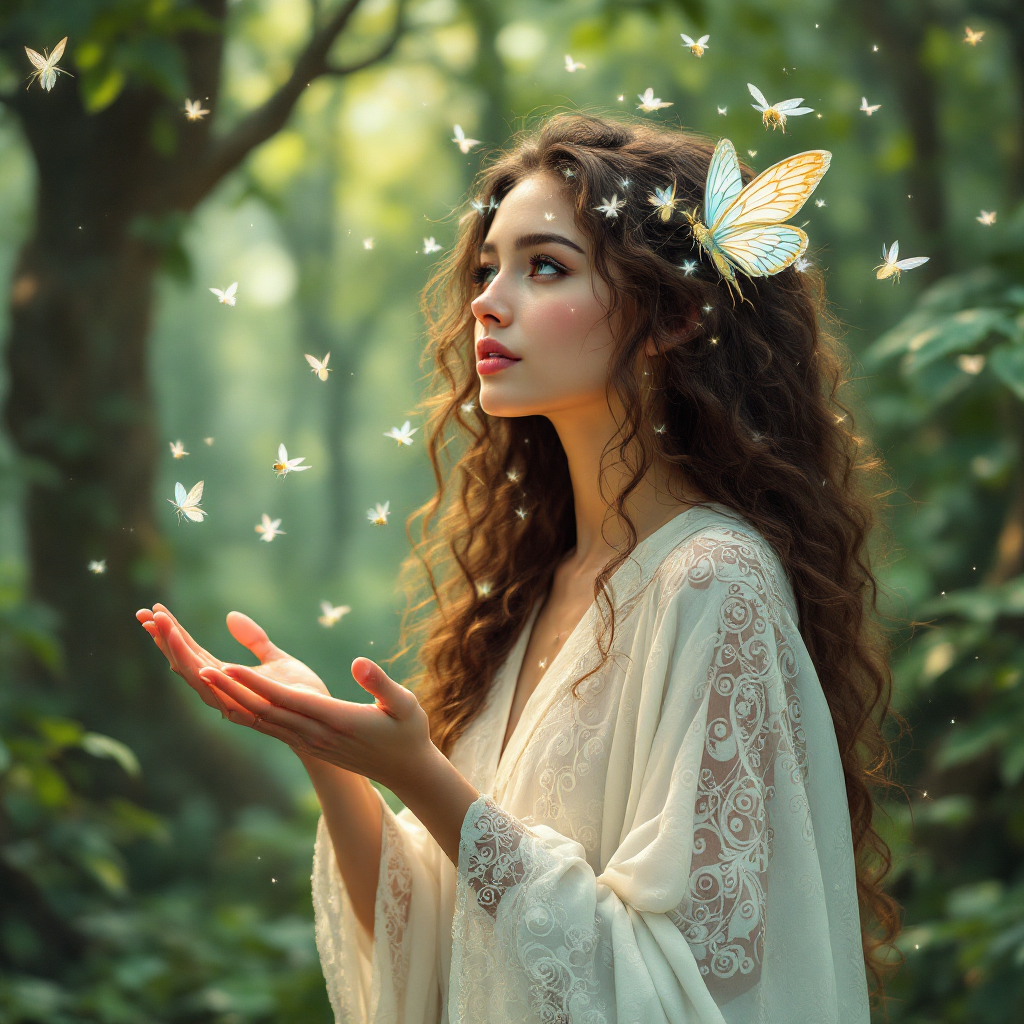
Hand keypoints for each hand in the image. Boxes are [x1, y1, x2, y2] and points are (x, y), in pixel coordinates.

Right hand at [136, 604, 327, 720]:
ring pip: (199, 678)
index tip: (154, 611)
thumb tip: (230, 616)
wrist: (324, 719)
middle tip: (144, 614)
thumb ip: (253, 639)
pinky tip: (203, 666)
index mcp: (225, 678)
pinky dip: (215, 681)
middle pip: (184, 663)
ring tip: (165, 626)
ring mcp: (234, 702)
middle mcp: (223, 692)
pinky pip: (229, 696)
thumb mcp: (275, 657)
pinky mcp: (253, 710)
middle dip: (164, 639)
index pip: (190, 652)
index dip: (171, 632)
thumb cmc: (299, 691)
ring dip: (181, 653)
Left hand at [196, 654, 433, 794]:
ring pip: (261, 719)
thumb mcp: (404, 704)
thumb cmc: (408, 732)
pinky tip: (227, 701)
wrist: (406, 771)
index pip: (286, 699)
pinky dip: (244, 712)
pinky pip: (268, 728)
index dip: (254, 683)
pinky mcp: (307, 744)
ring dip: (231, 699)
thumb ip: (380, 684)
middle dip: (230, 688)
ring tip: (203, 678)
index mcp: (335, 719)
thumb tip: (358, 663)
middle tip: (197, 667)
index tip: (226, 665)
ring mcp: (308, 742)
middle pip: (264, 709)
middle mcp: (314, 734)